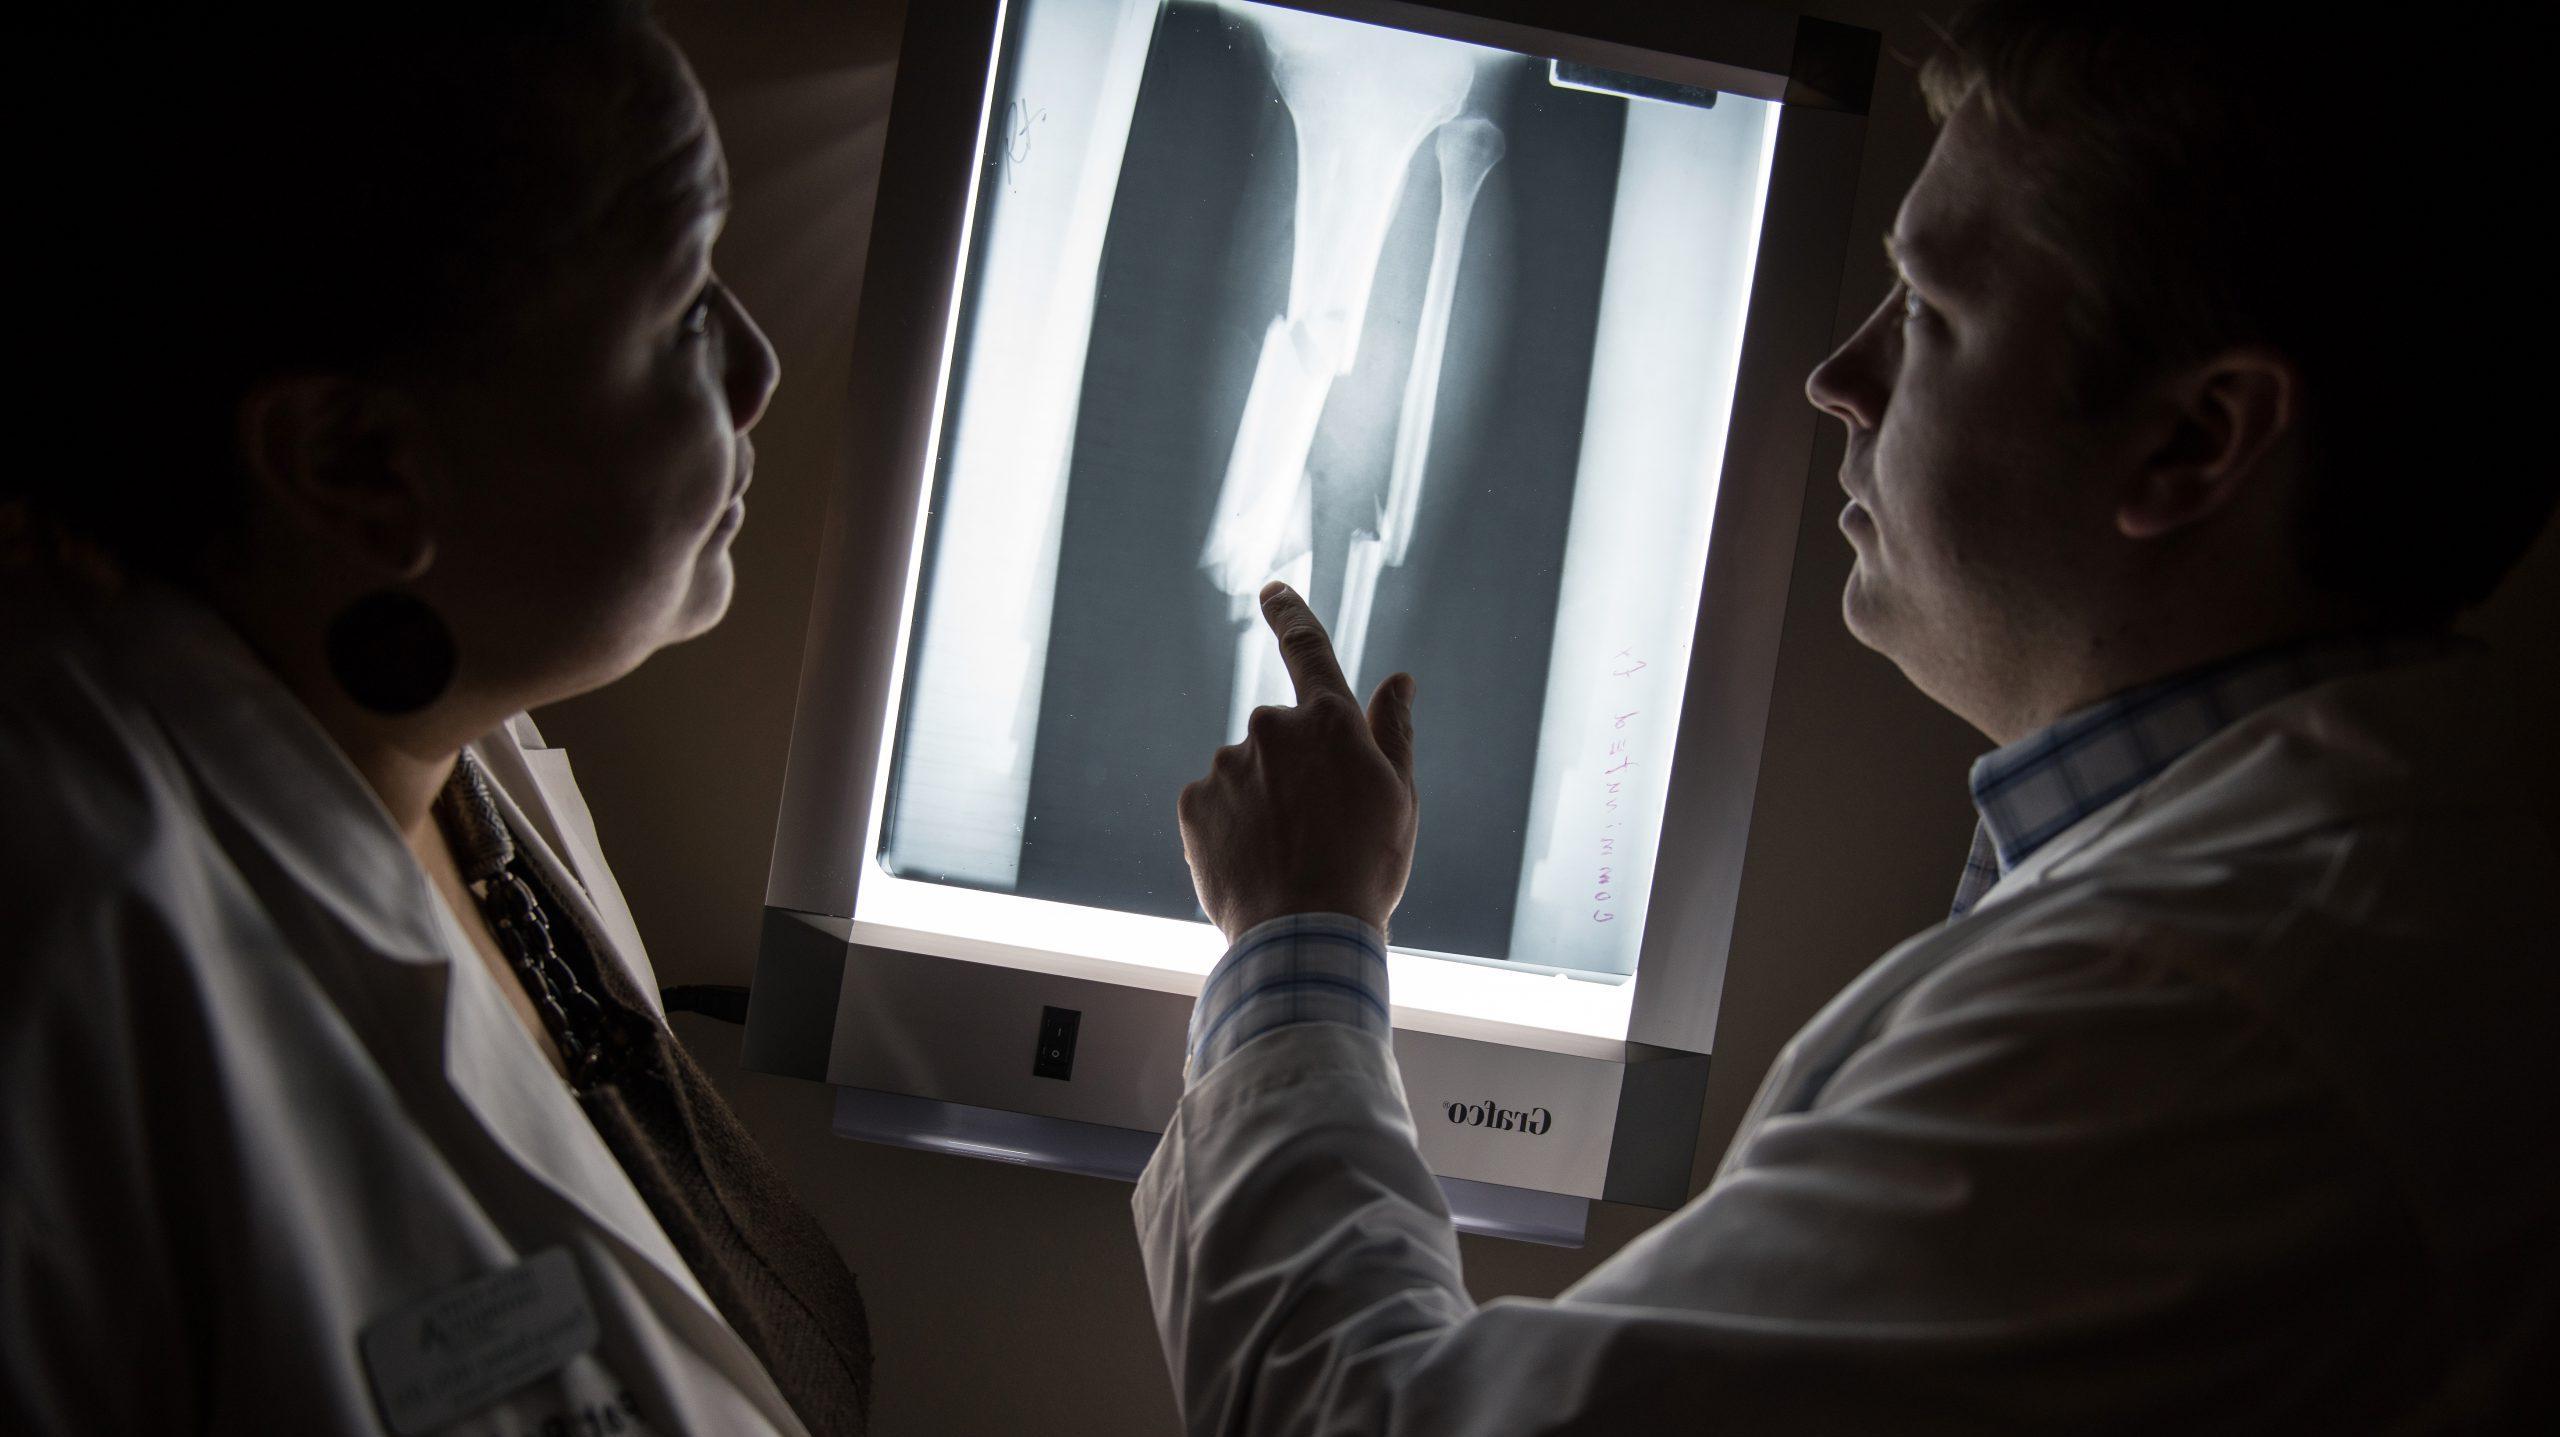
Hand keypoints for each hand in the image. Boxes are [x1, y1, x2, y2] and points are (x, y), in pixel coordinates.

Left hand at [1178, 582, 1418, 941]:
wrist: (1304, 936)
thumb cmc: (1366, 867)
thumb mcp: (1400, 798)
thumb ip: (1394, 731)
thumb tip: (1398, 679)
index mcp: (1328, 720)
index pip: (1307, 648)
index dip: (1290, 614)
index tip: (1272, 591)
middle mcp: (1270, 728)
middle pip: (1282, 737)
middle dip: (1295, 772)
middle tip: (1320, 831)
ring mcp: (1226, 764)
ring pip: (1247, 775)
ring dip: (1263, 804)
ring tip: (1288, 858)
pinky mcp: (1193, 803)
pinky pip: (1214, 806)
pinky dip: (1231, 828)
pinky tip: (1254, 864)